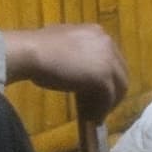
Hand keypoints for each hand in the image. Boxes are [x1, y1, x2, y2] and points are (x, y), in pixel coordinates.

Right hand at [2, 23, 128, 107]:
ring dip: (111, 102)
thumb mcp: (64, 43)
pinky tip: (94, 118)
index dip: (108, 75)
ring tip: (98, 114)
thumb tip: (79, 66)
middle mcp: (107, 43)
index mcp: (97, 33)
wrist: (30, 52)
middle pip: (120, 71)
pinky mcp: (103, 77)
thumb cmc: (38, 48)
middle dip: (113, 90)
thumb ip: (78, 51)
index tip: (99, 88)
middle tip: (103, 104)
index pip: (112, 57)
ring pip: (119, 86)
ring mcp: (107, 60)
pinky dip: (103, 109)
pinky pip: (108, 97)